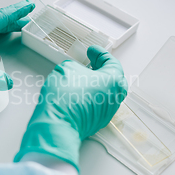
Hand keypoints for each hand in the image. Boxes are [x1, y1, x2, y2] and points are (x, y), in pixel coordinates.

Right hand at [14, 46, 127, 170]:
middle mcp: (115, 97)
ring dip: (96, 84)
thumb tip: (77, 71)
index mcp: (114, 80)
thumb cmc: (65, 98)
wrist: (58, 124)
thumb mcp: (67, 68)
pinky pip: (98, 104)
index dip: (99, 53)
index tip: (93, 51)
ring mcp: (108, 111)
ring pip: (106, 92)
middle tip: (91, 63)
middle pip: (112, 78)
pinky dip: (91, 96)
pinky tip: (78, 93)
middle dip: (101, 69)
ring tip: (82, 78)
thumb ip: (77, 66)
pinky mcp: (97, 122)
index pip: (110, 61)